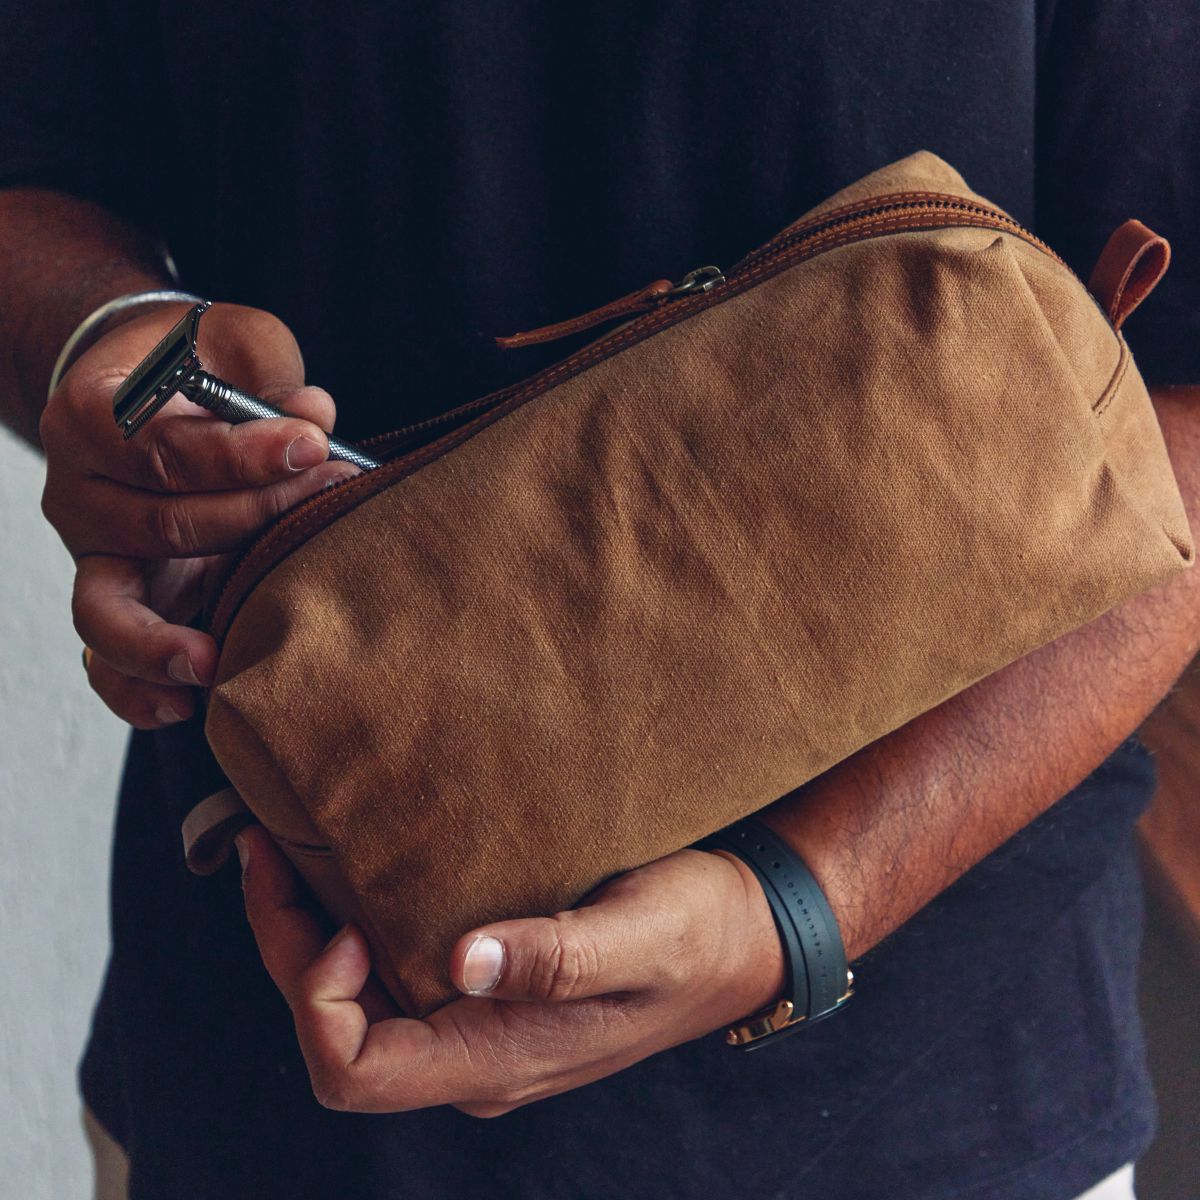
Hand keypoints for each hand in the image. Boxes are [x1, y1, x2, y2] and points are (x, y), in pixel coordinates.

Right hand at [40, 301, 359, 727]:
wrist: (141, 390)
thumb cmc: (195, 366)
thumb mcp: (230, 341)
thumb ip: (267, 371)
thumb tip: (315, 417)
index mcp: (93, 416)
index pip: (165, 449)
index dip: (244, 453)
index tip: (314, 446)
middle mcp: (79, 489)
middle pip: (162, 525)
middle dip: (255, 518)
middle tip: (330, 500)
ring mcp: (94, 552)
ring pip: (109, 607)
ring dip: (167, 638)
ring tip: (216, 664)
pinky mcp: (118, 593)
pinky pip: (104, 656)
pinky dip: (133, 688)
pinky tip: (179, 706)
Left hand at [237, 826, 784, 1117]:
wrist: (743, 934)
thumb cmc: (698, 932)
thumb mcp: (639, 935)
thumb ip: (556, 958)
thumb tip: (461, 961)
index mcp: (498, 1058)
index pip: (354, 1069)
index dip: (316, 998)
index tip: (340, 914)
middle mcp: (474, 1057)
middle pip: (338, 1033)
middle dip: (288, 949)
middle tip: (268, 849)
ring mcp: (478, 1028)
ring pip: (357, 1004)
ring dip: (311, 934)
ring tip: (291, 848)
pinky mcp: (488, 993)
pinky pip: (392, 976)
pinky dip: (356, 924)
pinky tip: (354, 866)